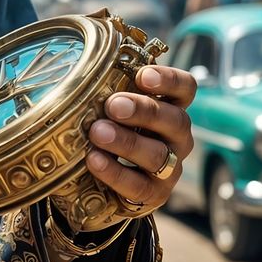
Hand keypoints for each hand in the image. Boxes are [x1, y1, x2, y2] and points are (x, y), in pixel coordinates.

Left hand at [85, 64, 195, 217]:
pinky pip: (140, 186)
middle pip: (175, 120)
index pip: (185, 88)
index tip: (142, 76)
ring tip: (97, 132)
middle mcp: (177, 137)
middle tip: (113, 105)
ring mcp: (170, 168)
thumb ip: (107, 90)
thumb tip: (76, 66)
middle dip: (144, 111)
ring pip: (158, 154)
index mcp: (170, 108)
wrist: (100, 186)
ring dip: (127, 142)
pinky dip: (115, 172)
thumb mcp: (110, 109)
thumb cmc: (107, 131)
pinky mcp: (155, 195)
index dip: (169, 80)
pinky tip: (94, 160)